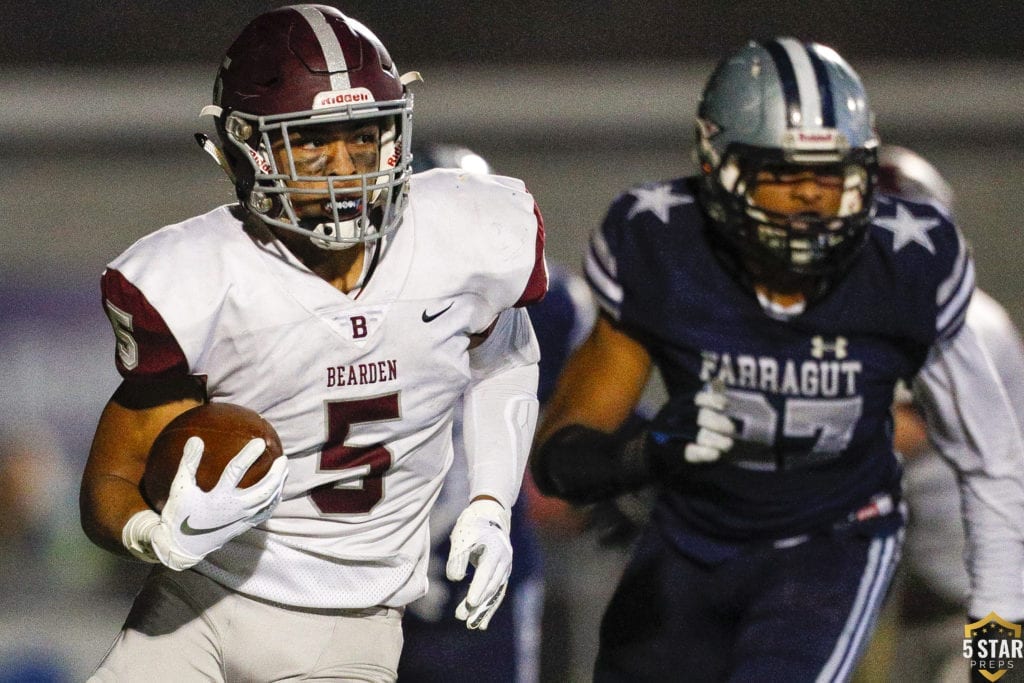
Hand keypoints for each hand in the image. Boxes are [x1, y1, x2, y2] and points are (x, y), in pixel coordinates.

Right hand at [124, 436, 287, 570]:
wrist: (181, 546)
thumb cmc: (179, 514)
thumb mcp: (180, 487)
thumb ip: (188, 463)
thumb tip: (196, 438)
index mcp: (217, 498)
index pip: (236, 472)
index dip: (248, 455)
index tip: (259, 442)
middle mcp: (233, 509)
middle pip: (263, 490)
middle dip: (276, 474)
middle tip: (284, 458)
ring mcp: (241, 519)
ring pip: (268, 502)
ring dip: (279, 485)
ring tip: (284, 470)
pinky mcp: (244, 526)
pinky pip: (265, 513)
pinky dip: (274, 501)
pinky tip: (278, 491)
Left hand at [445, 498, 512, 629]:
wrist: (490, 514)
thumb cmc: (473, 525)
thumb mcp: (462, 536)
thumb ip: (458, 557)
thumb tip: (455, 579)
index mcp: (496, 550)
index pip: (487, 573)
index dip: (479, 588)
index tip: (471, 603)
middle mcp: (504, 562)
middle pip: (491, 587)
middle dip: (478, 604)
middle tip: (462, 618)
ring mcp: (505, 569)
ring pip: (495, 593)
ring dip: (483, 610)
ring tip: (471, 626)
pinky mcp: (502, 574)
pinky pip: (496, 594)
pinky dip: (488, 607)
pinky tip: (481, 623)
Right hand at [647, 380, 735, 474]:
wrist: (652, 450)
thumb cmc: (676, 427)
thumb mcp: (684, 409)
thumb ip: (702, 400)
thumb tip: (718, 383)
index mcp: (678, 405)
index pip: (698, 398)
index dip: (713, 400)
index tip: (724, 405)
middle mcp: (674, 417)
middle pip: (701, 417)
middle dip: (719, 423)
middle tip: (730, 429)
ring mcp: (671, 436)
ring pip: (698, 435)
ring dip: (717, 440)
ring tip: (728, 444)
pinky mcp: (672, 454)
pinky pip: (689, 453)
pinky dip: (704, 453)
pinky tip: (715, 454)